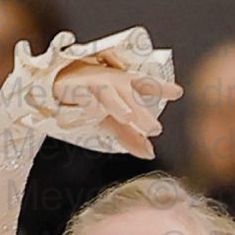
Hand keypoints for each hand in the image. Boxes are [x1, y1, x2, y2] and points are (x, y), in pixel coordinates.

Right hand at [50, 57, 181, 160]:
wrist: (56, 86)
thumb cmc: (90, 99)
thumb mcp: (111, 120)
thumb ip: (130, 136)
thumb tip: (150, 154)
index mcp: (124, 85)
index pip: (146, 84)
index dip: (162, 87)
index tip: (178, 92)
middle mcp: (111, 81)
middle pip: (130, 95)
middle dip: (141, 112)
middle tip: (155, 129)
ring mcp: (93, 83)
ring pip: (109, 95)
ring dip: (119, 105)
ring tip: (127, 117)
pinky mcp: (75, 88)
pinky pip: (85, 97)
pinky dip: (90, 105)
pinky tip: (96, 114)